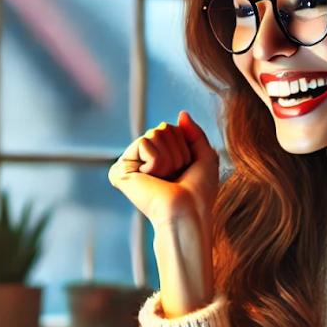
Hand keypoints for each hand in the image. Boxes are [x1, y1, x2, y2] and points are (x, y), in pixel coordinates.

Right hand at [108, 112, 219, 315]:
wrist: (187, 211)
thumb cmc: (198, 192)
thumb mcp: (204, 156)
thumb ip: (194, 133)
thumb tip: (181, 114)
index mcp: (161, 158)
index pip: (172, 129)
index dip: (185, 146)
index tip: (185, 170)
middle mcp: (144, 160)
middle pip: (163, 128)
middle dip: (177, 150)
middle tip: (175, 175)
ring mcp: (132, 164)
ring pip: (155, 133)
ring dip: (168, 157)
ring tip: (165, 178)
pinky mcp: (121, 169)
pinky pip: (145, 142)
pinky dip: (156, 160)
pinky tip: (152, 178)